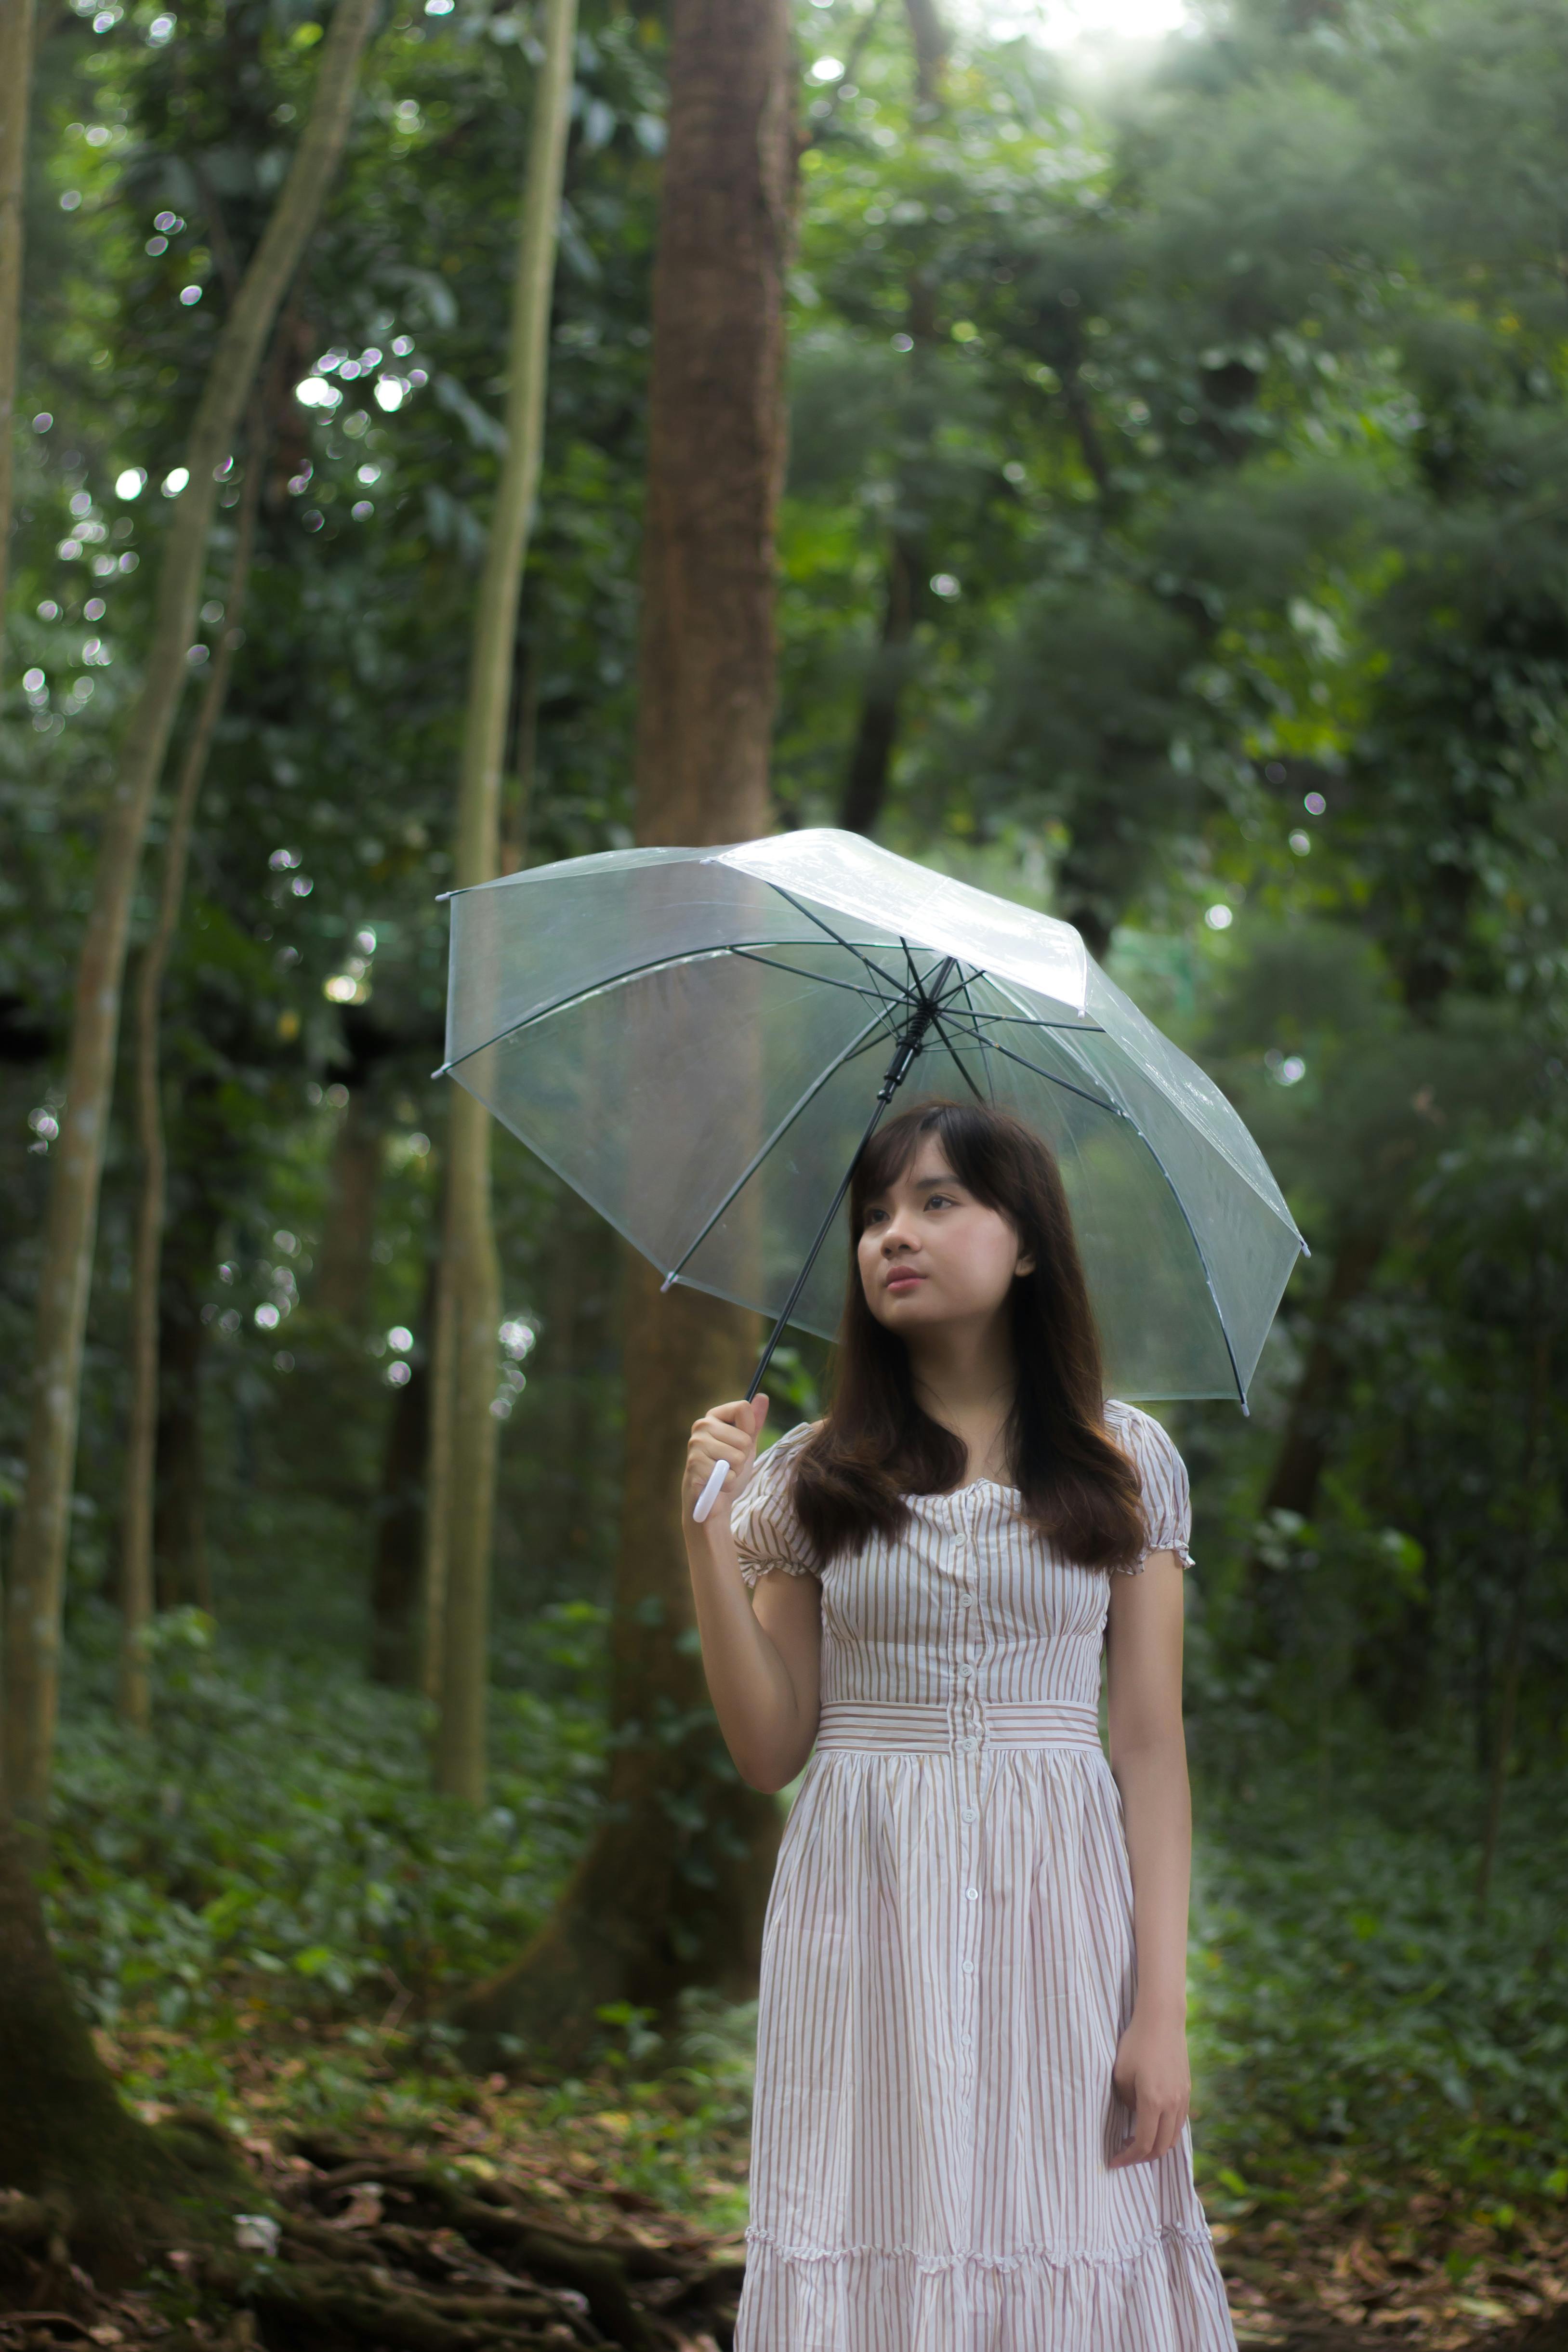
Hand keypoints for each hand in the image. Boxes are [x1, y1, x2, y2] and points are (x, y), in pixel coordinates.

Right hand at [683, 1395, 768, 1525]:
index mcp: (713, 1417)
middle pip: (743, 1437)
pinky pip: (729, 1474)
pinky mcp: (695, 1466)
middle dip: (743, 1456)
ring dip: (735, 1471)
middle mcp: (701, 1426)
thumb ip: (754, 1422)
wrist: (714, 1500)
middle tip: (729, 1464)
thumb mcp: (746, 1444)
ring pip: (737, 1456)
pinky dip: (728, 1483)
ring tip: (723, 1473)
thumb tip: (762, 1396)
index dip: (749, 1430)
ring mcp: (696, 1445)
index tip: (739, 1443)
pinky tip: (717, 1483)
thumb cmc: (730, 1469)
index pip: (743, 1408)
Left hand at [1108, 2010, 1189, 2168]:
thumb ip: (1127, 2102)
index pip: (1143, 2143)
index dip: (1127, 2157)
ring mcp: (1183, 2098)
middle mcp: (1172, 2104)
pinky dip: (1165, 2132)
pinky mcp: (1186, 2090)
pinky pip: (1178, 2122)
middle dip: (1141, 2157)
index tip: (1113, 2161)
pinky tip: (1151, 2125)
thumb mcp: (1121, 2074)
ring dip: (1155, 2146)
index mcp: (1153, 2102)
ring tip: (1136, 2141)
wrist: (1162, 2020)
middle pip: (1161, 2147)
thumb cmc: (1135, 2044)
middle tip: (1124, 2155)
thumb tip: (1135, 2115)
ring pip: (1173, 2137)